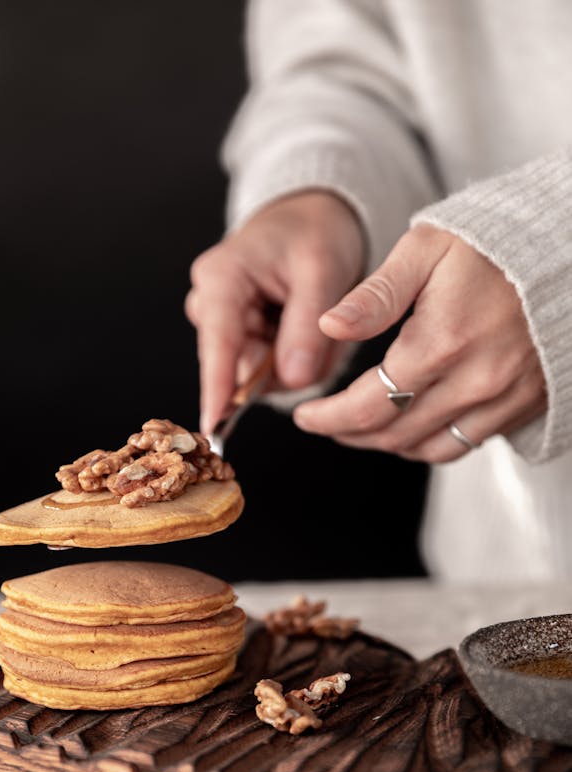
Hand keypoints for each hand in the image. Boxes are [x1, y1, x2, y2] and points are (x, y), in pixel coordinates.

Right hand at [185, 191, 364, 432]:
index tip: (213, 424)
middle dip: (282, 361)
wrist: (313, 219)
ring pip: (256, 372)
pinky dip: (294, 357)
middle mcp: (211, 303)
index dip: (216, 386)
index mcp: (222, 278)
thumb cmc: (314, 232)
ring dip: (293, 359)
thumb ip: (307, 327)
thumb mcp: (322, 271)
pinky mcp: (238, 339)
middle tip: (317, 327)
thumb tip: (293, 379)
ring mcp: (222, 324)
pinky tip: (302, 328)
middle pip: (237, 365)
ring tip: (312, 317)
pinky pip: (267, 369)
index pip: (218, 342)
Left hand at [294, 225, 545, 460]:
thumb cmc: (494, 241)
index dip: (328, 418)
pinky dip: (429, 443)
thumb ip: (375, 295)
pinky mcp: (525, 404)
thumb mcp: (426, 249)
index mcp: (440, 342)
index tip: (306, 416)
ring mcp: (504, 398)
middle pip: (393, 434)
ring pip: (428, 449)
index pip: (367, 406)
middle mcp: (475, 381)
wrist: (567, 250)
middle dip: (349, 433)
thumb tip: (328, 326)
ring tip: (361, 427)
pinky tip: (410, 424)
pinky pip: (467, 444)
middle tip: (326, 421)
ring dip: (387, 444)